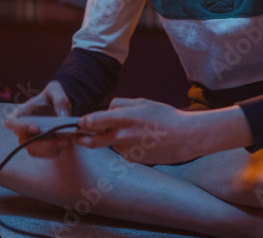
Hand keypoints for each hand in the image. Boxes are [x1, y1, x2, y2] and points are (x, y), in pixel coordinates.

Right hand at [4, 80, 73, 157]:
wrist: (60, 108)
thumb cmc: (52, 97)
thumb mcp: (56, 90)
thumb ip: (60, 99)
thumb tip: (63, 117)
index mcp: (21, 113)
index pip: (10, 122)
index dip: (20, 127)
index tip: (36, 127)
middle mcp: (23, 129)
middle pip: (23, 142)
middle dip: (41, 143)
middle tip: (59, 139)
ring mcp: (31, 139)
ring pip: (35, 150)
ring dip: (50, 148)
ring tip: (65, 141)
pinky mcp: (42, 147)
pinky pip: (45, 154)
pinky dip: (56, 150)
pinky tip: (65, 141)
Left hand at [74, 98, 243, 164]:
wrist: (185, 137)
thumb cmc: (164, 116)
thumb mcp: (142, 103)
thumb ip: (121, 105)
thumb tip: (106, 109)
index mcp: (123, 118)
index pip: (93, 121)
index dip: (83, 123)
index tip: (78, 123)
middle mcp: (121, 136)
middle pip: (93, 140)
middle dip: (82, 139)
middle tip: (77, 137)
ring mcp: (127, 150)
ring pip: (110, 143)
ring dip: (113, 139)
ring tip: (134, 132)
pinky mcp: (133, 159)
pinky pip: (122, 151)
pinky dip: (126, 146)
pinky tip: (141, 140)